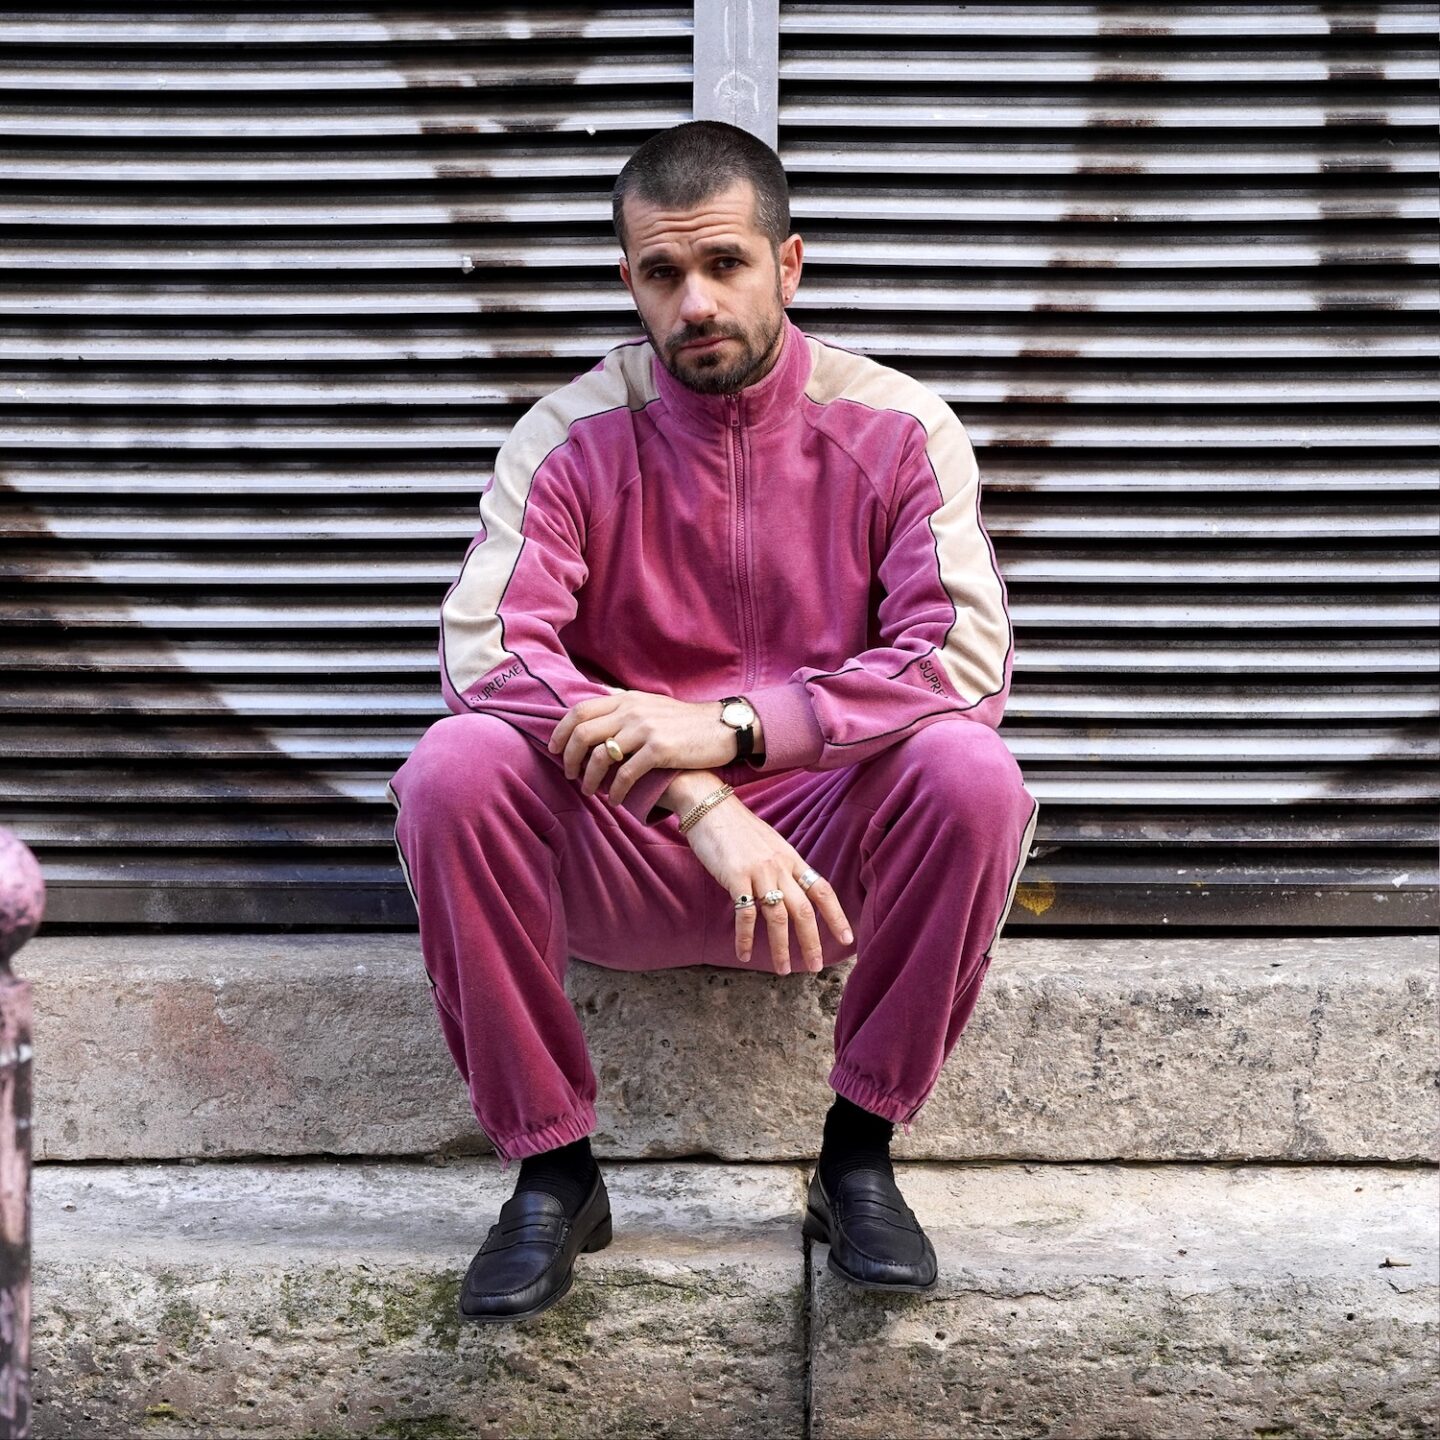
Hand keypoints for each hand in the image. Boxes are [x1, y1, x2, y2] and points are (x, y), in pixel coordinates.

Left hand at [548, 691, 743, 805]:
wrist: (722, 727)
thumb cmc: (685, 722)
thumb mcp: (651, 704)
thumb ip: (625, 707)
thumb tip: (599, 708)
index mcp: (626, 699)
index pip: (579, 710)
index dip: (561, 731)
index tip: (554, 750)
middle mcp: (632, 710)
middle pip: (583, 733)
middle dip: (569, 757)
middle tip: (569, 774)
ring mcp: (645, 729)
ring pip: (601, 755)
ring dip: (589, 778)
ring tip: (589, 791)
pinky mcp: (660, 749)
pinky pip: (626, 773)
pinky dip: (615, 790)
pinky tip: (615, 800)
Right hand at [679, 793, 853, 975]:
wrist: (710, 806)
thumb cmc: (737, 827)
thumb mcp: (769, 844)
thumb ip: (781, 867)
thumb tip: (788, 891)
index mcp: (792, 859)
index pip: (822, 890)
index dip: (837, 916)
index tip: (847, 939)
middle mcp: (781, 867)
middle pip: (804, 910)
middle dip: (812, 941)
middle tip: (816, 967)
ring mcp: (759, 871)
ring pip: (778, 917)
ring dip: (781, 947)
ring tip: (783, 970)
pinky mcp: (735, 876)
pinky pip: (746, 914)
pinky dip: (746, 937)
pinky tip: (745, 954)